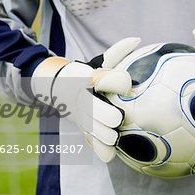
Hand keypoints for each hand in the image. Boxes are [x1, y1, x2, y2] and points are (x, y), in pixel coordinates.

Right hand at [31, 38, 140, 162]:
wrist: (57, 87)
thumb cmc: (86, 73)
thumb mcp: (98, 62)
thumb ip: (117, 52)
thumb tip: (137, 40)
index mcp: (89, 79)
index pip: (104, 79)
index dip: (117, 82)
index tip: (127, 86)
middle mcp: (84, 98)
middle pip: (95, 109)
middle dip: (107, 115)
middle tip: (118, 118)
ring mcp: (82, 116)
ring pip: (92, 128)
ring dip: (104, 135)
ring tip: (115, 136)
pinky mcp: (83, 129)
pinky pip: (90, 142)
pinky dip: (99, 149)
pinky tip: (110, 155)